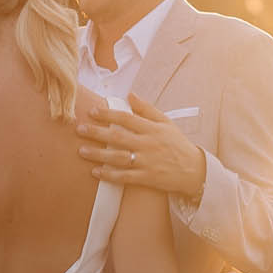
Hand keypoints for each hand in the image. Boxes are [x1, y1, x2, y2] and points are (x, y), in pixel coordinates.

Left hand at [77, 93, 206, 200]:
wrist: (194, 171)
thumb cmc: (177, 144)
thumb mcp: (166, 123)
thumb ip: (147, 109)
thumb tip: (130, 95)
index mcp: (152, 129)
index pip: (127, 118)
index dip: (108, 114)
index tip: (92, 111)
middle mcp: (148, 144)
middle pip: (118, 137)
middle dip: (97, 132)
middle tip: (79, 129)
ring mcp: (147, 162)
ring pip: (118, 157)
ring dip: (98, 154)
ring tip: (81, 151)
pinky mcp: (147, 178)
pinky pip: (125, 177)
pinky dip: (109, 175)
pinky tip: (95, 172)